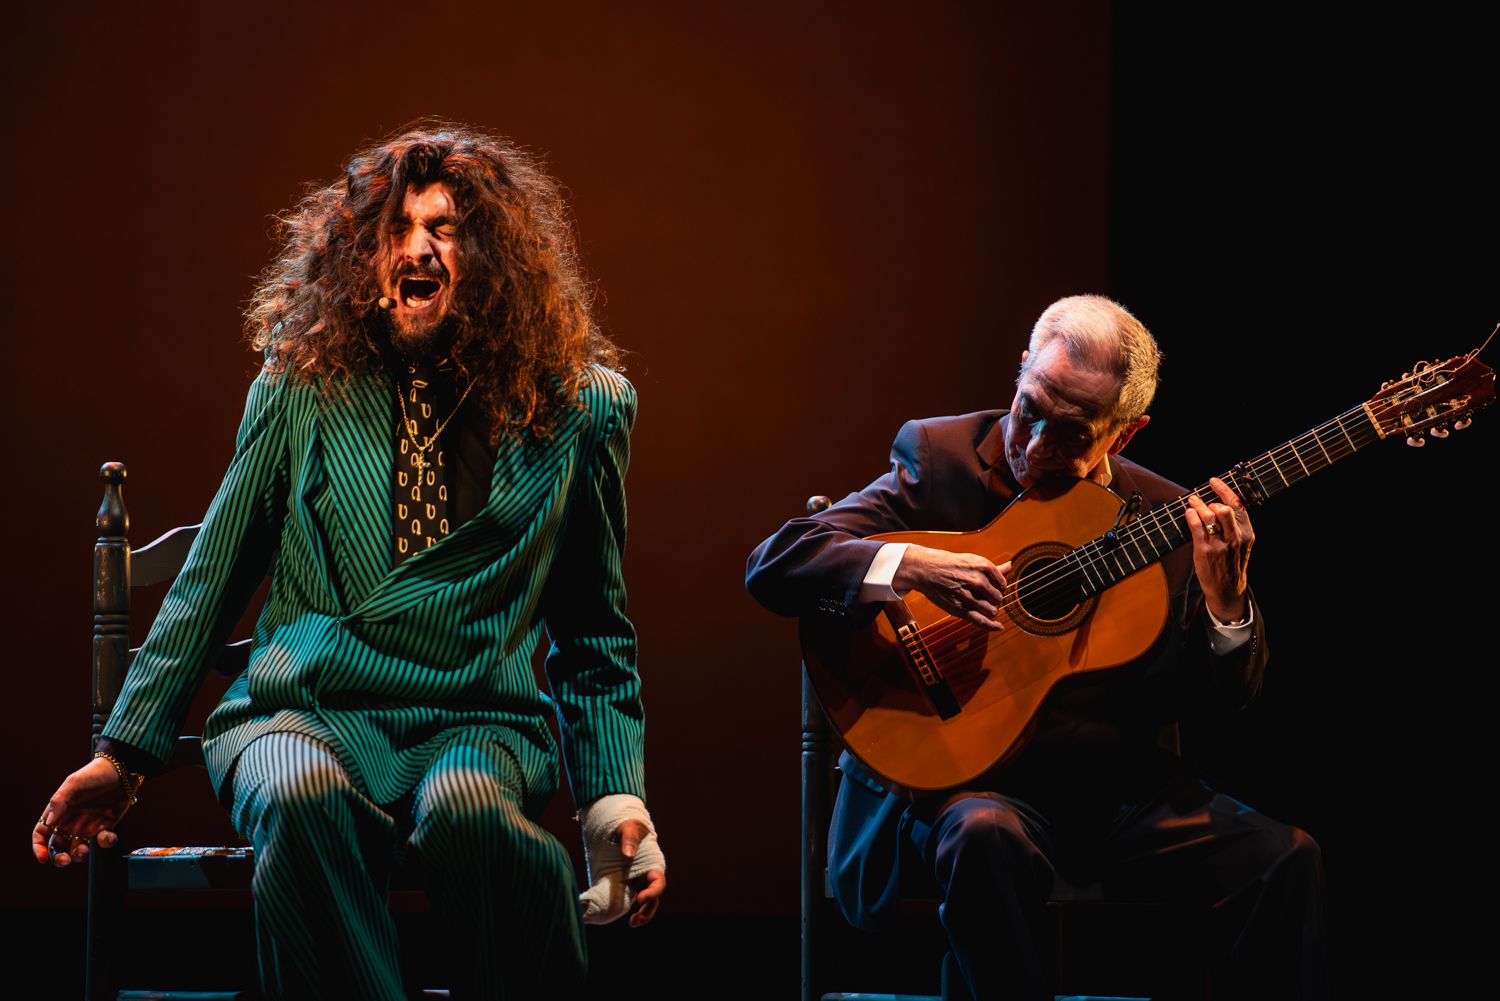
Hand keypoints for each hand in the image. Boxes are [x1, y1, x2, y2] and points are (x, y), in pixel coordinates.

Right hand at [33, 757, 131, 867]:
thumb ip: (59, 802)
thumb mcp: (73, 784)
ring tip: (83, 850)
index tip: (42, 858)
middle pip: (59, 846)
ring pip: (79, 849)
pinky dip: (105, 842)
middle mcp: (71, 821)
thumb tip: (48, 823)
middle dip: (59, 857)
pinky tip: (108, 836)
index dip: (39, 847)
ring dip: (79, 854)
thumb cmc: (94, 774)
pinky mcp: (106, 826)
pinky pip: (103, 841)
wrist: (122, 769)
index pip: (42, 834)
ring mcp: (88, 825)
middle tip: (64, 860)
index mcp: (58, 812)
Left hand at [578, 796, 665, 927]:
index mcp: (652, 865)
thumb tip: (628, 853)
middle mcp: (645, 877)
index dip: (652, 893)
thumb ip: (629, 837)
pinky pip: (624, 900)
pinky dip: (619, 909)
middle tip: (634, 921)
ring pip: (640, 904)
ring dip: (637, 915)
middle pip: (652, 899)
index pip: (658, 883)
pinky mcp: (621, 885)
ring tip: (630, 923)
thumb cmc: (627, 823)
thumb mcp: (629, 826)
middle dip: (646, 912)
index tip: (640, 898)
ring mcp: (634, 883)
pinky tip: (608, 914)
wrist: (616, 826)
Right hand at [892, 544, 1010, 629]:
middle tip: (985, 597)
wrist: (926, 569)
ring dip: (991, 610)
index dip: (1000, 588)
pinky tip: (999, 627)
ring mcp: (968, 595)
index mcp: (983, 566)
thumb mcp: (972, 561)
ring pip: (992, 610)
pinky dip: (992, 626)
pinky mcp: (959, 608)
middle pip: (999, 598)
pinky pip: (981, 620)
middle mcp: (977, 580)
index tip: (993, 588)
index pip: (1003, 584)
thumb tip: (1010, 566)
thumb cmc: (950, 565)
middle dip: (995, 600)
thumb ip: (993, 568)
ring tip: (983, 605)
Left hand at [1184, 476, 1253, 622]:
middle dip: (1209, 501)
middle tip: (1200, 499)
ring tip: (1192, 502)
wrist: (1228, 589)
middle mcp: (1235, 537)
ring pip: (1209, 517)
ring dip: (1198, 505)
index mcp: (1247, 532)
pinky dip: (1191, 516)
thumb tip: (1219, 502)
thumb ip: (1235, 524)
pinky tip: (1188, 513)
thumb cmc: (1232, 563)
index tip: (1213, 481)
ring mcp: (1220, 544)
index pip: (1237, 505)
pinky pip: (1197, 527)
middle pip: (1224, 509)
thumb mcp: (1241, 543)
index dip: (1224, 489)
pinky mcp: (1205, 551)